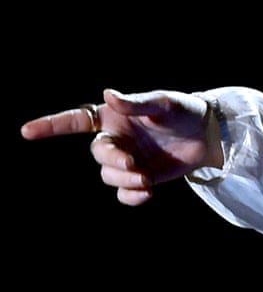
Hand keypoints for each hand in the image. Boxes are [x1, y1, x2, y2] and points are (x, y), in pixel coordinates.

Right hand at [21, 89, 221, 205]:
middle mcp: (115, 139)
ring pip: (110, 176)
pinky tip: (146, 194)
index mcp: (113, 116)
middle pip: (98, 155)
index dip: (50, 125)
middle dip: (112, 162)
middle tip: (134, 165)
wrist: (208, 135)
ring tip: (146, 181)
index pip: (75, 120)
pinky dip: (131, 197)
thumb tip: (109, 94)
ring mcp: (127, 160)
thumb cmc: (184, 111)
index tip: (26, 131)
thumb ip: (137, 103)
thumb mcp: (163, 104)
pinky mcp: (142, 178)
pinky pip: (125, 194)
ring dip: (124, 180)